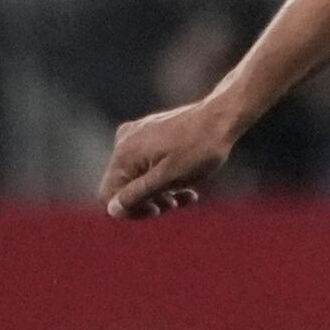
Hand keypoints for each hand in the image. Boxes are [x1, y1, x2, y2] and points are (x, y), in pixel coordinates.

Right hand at [100, 96, 240, 218]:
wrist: (221, 118)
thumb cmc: (198, 149)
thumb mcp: (167, 178)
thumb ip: (137, 195)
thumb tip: (112, 210)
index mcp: (124, 154)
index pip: (109, 196)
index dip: (130, 210)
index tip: (157, 211)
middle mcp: (124, 142)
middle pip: (124, 186)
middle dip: (149, 200)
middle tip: (175, 203)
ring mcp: (136, 134)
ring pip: (138, 175)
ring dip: (159, 191)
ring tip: (186, 195)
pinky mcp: (149, 132)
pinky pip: (147, 162)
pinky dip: (163, 175)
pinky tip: (186, 182)